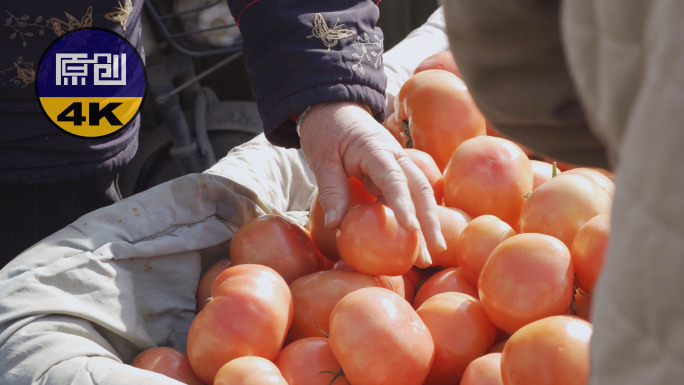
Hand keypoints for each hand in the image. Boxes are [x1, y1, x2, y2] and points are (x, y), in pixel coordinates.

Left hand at [298, 102, 446, 266]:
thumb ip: (331, 189)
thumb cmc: (326, 131)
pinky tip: (416, 242)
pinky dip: (414, 217)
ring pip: (420, 195)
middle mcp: (396, 156)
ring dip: (426, 224)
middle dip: (429, 222)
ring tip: (428, 256)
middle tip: (433, 253)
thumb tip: (335, 225)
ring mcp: (399, 164)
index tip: (410, 230)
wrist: (334, 107)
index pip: (394, 179)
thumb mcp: (322, 158)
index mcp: (376, 149)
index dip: (403, 205)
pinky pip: (408, 196)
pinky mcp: (396, 173)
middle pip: (420, 189)